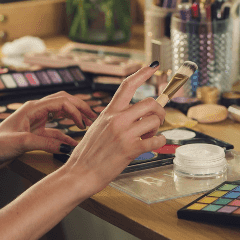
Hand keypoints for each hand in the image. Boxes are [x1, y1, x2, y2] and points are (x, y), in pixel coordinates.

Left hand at [0, 91, 97, 169]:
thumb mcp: (21, 143)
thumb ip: (45, 143)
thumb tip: (66, 146)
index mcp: (32, 108)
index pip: (61, 102)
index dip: (76, 110)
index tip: (85, 123)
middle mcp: (35, 112)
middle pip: (63, 103)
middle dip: (79, 108)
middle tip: (94, 117)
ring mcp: (35, 122)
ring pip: (60, 115)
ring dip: (74, 118)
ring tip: (87, 125)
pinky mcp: (34, 134)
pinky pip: (54, 131)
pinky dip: (65, 135)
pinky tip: (73, 143)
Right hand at [62, 64, 165, 195]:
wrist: (79, 173)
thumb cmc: (87, 154)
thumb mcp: (97, 128)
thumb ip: (113, 119)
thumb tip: (133, 116)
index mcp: (109, 112)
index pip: (127, 85)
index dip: (142, 73)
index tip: (153, 66)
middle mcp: (117, 119)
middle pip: (150, 103)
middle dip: (160, 110)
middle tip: (158, 120)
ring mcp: (123, 134)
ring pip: (155, 120)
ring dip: (157, 129)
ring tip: (149, 136)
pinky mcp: (130, 149)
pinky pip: (156, 140)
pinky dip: (160, 142)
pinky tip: (154, 144)